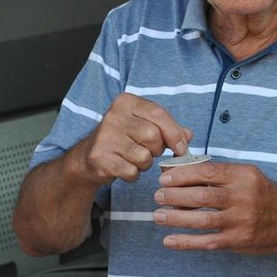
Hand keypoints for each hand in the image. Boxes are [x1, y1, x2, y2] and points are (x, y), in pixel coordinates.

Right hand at [75, 93, 191, 184]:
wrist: (88, 158)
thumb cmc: (122, 139)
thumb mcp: (144, 126)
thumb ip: (168, 128)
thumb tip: (188, 135)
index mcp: (126, 102)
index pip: (158, 113)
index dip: (175, 132)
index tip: (181, 147)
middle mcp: (114, 116)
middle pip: (153, 135)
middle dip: (157, 149)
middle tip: (149, 151)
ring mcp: (105, 137)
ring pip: (144, 156)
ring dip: (144, 163)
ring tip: (134, 159)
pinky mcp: (100, 158)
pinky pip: (131, 171)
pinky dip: (133, 174)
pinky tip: (124, 168)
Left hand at [153, 160, 276, 255]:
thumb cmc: (264, 196)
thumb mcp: (248, 176)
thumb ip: (220, 174)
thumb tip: (183, 171)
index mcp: (243, 176)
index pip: (206, 173)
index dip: (181, 175)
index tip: (164, 178)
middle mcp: (242, 198)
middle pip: (201, 196)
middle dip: (174, 196)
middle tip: (158, 196)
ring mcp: (240, 221)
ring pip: (201, 220)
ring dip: (175, 218)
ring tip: (158, 215)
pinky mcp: (238, 241)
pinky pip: (207, 242)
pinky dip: (186, 242)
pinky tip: (169, 241)